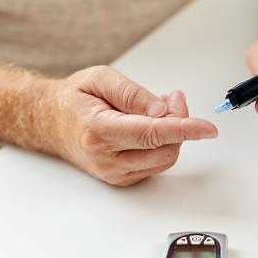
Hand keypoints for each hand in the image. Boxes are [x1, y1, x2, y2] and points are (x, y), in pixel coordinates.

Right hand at [45, 66, 216, 186]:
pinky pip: (156, 163)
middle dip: (179, 123)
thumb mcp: (99, 78)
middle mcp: (106, 159)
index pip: (151, 133)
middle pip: (165, 150)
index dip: (183, 128)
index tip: (207, 128)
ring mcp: (114, 173)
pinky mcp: (123, 178)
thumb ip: (132, 94)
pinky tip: (150, 125)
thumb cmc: (73, 100)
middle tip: (172, 98)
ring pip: (165, 159)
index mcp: (98, 132)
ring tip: (157, 108)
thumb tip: (162, 109)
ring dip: (173, 134)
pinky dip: (163, 143)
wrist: (50, 123)